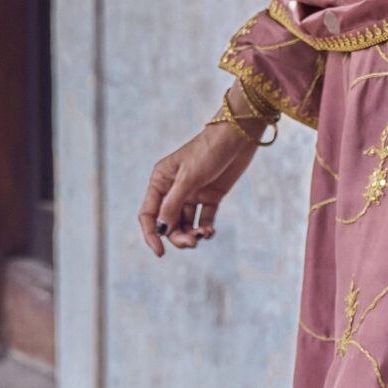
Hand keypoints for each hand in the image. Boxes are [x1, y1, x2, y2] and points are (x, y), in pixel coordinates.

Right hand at [139, 87, 273, 256]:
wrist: (238, 135)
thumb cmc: (209, 150)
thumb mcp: (189, 177)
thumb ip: (174, 204)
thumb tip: (161, 229)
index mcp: (160, 181)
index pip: (149, 214)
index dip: (151, 234)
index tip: (160, 252)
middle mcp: (174, 189)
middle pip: (169, 222)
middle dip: (177, 236)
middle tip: (192, 242)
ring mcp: (193, 193)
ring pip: (186, 223)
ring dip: (192, 234)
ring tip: (204, 235)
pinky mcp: (211, 196)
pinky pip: (204, 218)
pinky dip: (206, 228)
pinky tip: (210, 231)